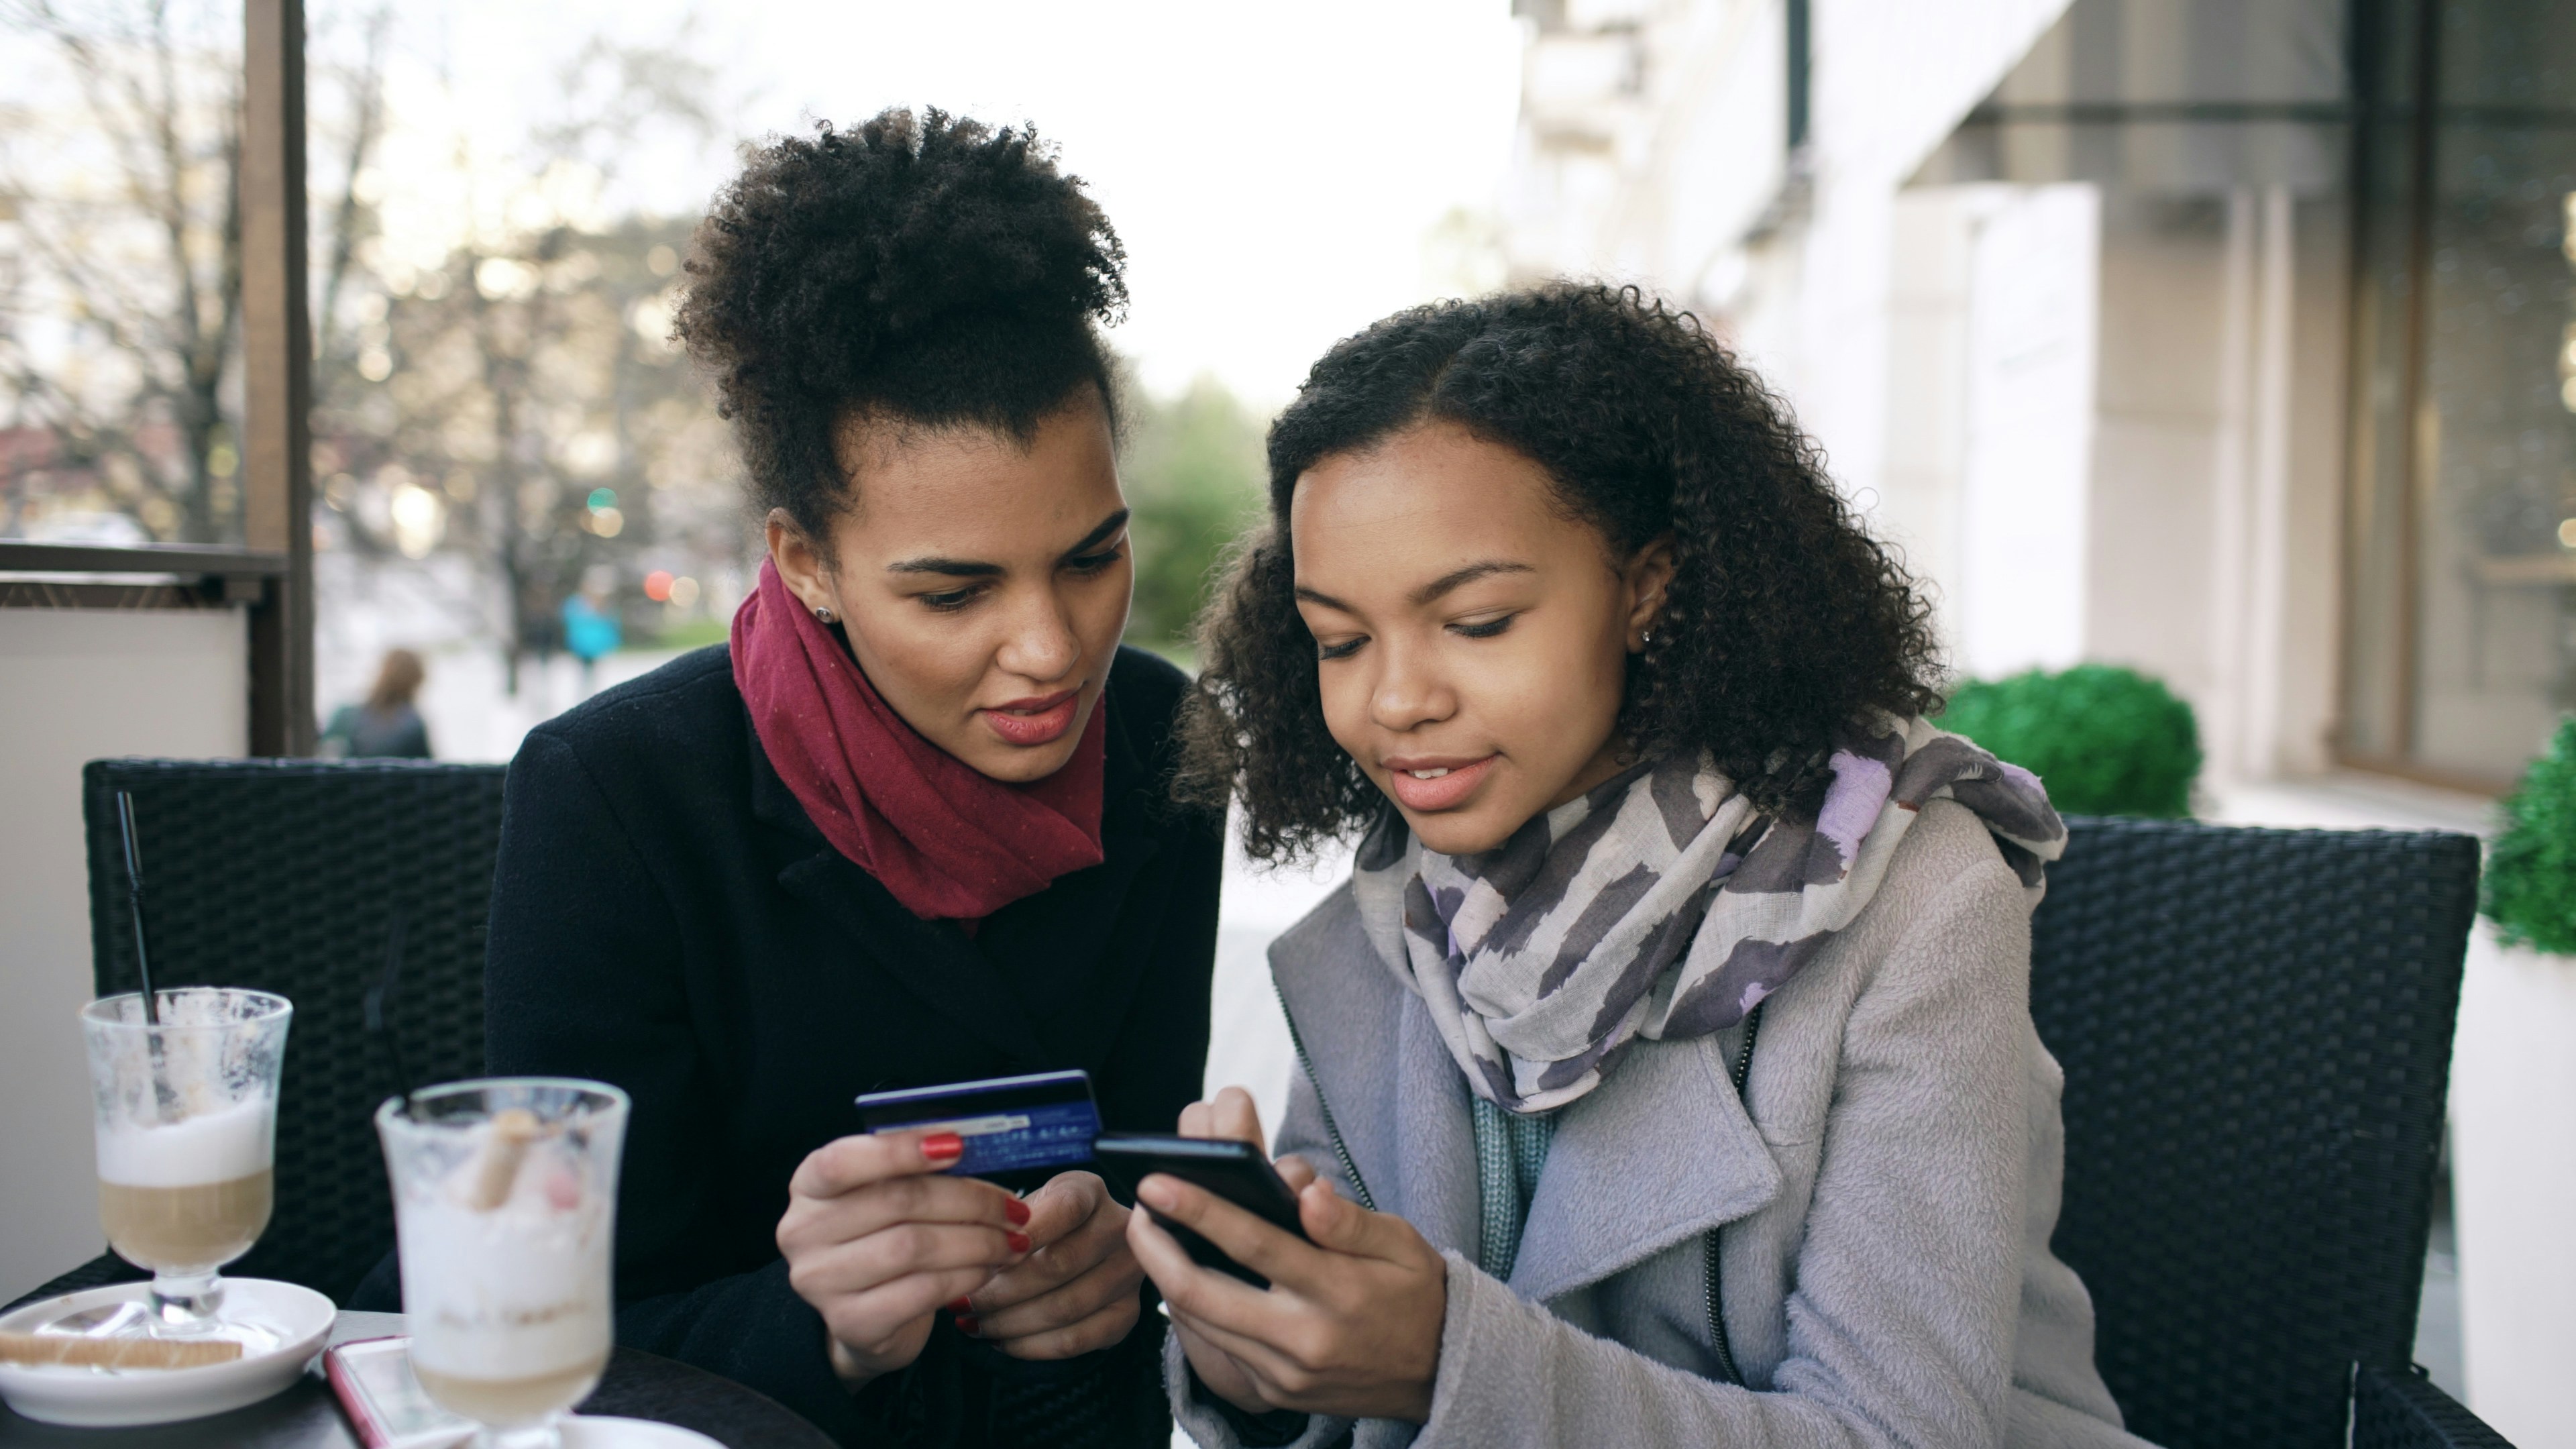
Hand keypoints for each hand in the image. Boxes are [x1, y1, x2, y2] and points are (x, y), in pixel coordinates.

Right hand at [776, 1130, 1032, 1385]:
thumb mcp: (888, 1194)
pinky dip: (966, 1276)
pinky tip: (988, 1269)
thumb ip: (916, 1168)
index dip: (900, 1149)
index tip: (957, 1145)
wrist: (865, 1318)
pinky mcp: (850, 1323)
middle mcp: (803, 1231)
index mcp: (810, 1185)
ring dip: (977, 1241)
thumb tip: (970, 1145)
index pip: (844, 1160)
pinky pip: (922, 1291)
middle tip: (1012, 1208)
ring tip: (1010, 1240)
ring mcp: (821, 1281)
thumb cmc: (884, 1239)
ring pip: (914, 1247)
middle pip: (898, 1201)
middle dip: (969, 1200)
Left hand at [952, 1170, 1142, 1359]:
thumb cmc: (1039, 1225)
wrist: (1079, 1246)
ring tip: (977, 1324)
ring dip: (1011, 1322)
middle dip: (1002, 1291)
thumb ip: (1001, 1222)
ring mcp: (1128, 1273)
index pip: (1065, 1209)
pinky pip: (1076, 1339)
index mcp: (1090, 1190)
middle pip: (1059, 1265)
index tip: (984, 1258)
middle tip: (966, 1303)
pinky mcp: (1127, 1313)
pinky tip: (1003, 1340)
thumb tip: (970, 1253)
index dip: (1024, 1235)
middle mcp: (1119, 1228)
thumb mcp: (1023, 1206)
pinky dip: (1032, 1345)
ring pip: (1065, 1307)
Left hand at [1128, 1090, 1447, 1422]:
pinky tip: (1179, 1276)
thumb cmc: (1415, 1293)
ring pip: (1199, 1323)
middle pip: (1203, 1294)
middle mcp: (1304, 1339)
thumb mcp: (1402, 1245)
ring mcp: (1284, 1372)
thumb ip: (1350, 1221)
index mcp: (1338, 1291)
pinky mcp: (1274, 1391)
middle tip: (1133, 1211)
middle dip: (1154, 1250)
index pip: (1254, 1243)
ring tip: (1149, 1235)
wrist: (1437, 1373)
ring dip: (1163, 1278)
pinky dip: (1189, 1310)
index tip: (1157, 1181)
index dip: (1198, 1210)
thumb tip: (1308, 1193)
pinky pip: (1216, 1345)